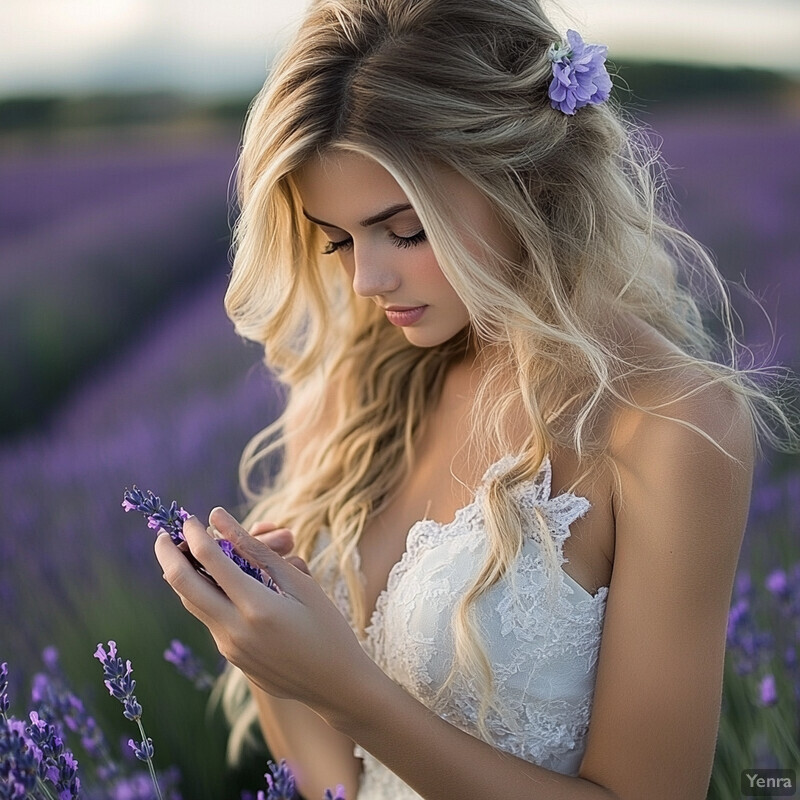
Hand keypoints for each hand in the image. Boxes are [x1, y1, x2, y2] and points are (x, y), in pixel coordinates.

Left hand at [155, 507, 374, 718]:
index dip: (194, 533)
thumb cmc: (328, 627)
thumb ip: (258, 551)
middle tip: (163, 534)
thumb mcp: (301, 583)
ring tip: (187, 553)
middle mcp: (234, 630)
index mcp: (257, 607)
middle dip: (168, 554)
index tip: (190, 517)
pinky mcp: (232, 659)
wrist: (337, 687)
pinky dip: (205, 595)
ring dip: (184, 576)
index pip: (210, 560)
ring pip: (192, 604)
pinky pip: (209, 620)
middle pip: (182, 585)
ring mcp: (229, 649)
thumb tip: (220, 519)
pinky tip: (219, 583)